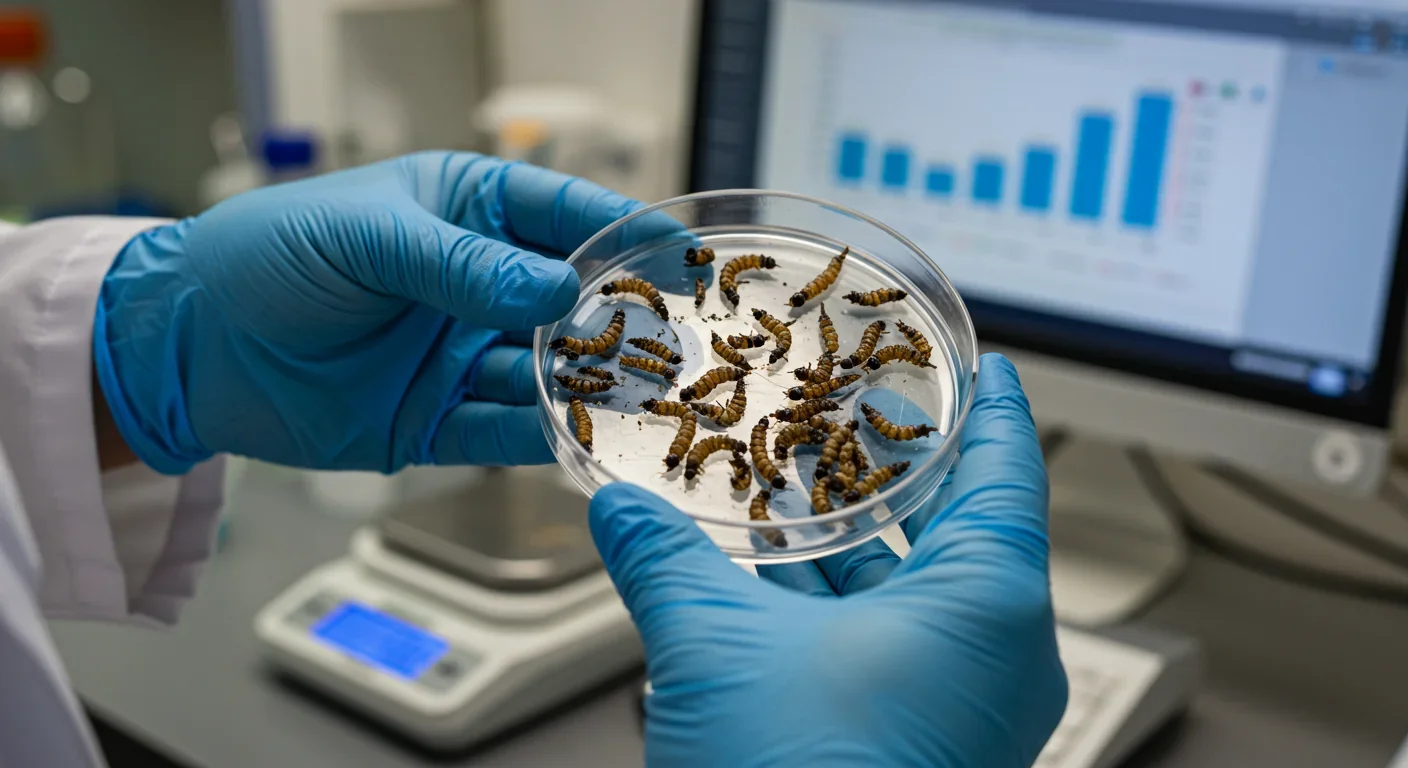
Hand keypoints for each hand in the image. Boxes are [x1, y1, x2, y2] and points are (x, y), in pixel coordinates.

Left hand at [94, 152, 646, 473]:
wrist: (186, 345)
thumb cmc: (266, 258)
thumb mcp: (368, 239)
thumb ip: (463, 266)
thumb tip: (559, 292)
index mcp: (464, 213)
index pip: (561, 217)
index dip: (622, 235)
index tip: (677, 258)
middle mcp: (475, 286)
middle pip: (570, 302)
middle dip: (621, 320)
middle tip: (673, 342)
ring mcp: (459, 355)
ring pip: (546, 370)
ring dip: (591, 384)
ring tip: (641, 398)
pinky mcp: (437, 420)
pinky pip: (503, 430)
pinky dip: (540, 434)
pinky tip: (577, 437)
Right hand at [589, 354, 1066, 766]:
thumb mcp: (717, 651)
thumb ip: (667, 563)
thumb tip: (621, 508)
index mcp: (991, 609)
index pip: (1008, 471)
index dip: (991, 408)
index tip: (984, 364)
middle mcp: (992, 656)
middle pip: (952, 528)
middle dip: (887, 474)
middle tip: (852, 413)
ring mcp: (954, 705)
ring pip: (904, 593)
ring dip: (841, 547)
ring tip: (786, 487)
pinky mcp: (911, 742)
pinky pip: (880, 646)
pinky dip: (826, 608)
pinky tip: (762, 581)